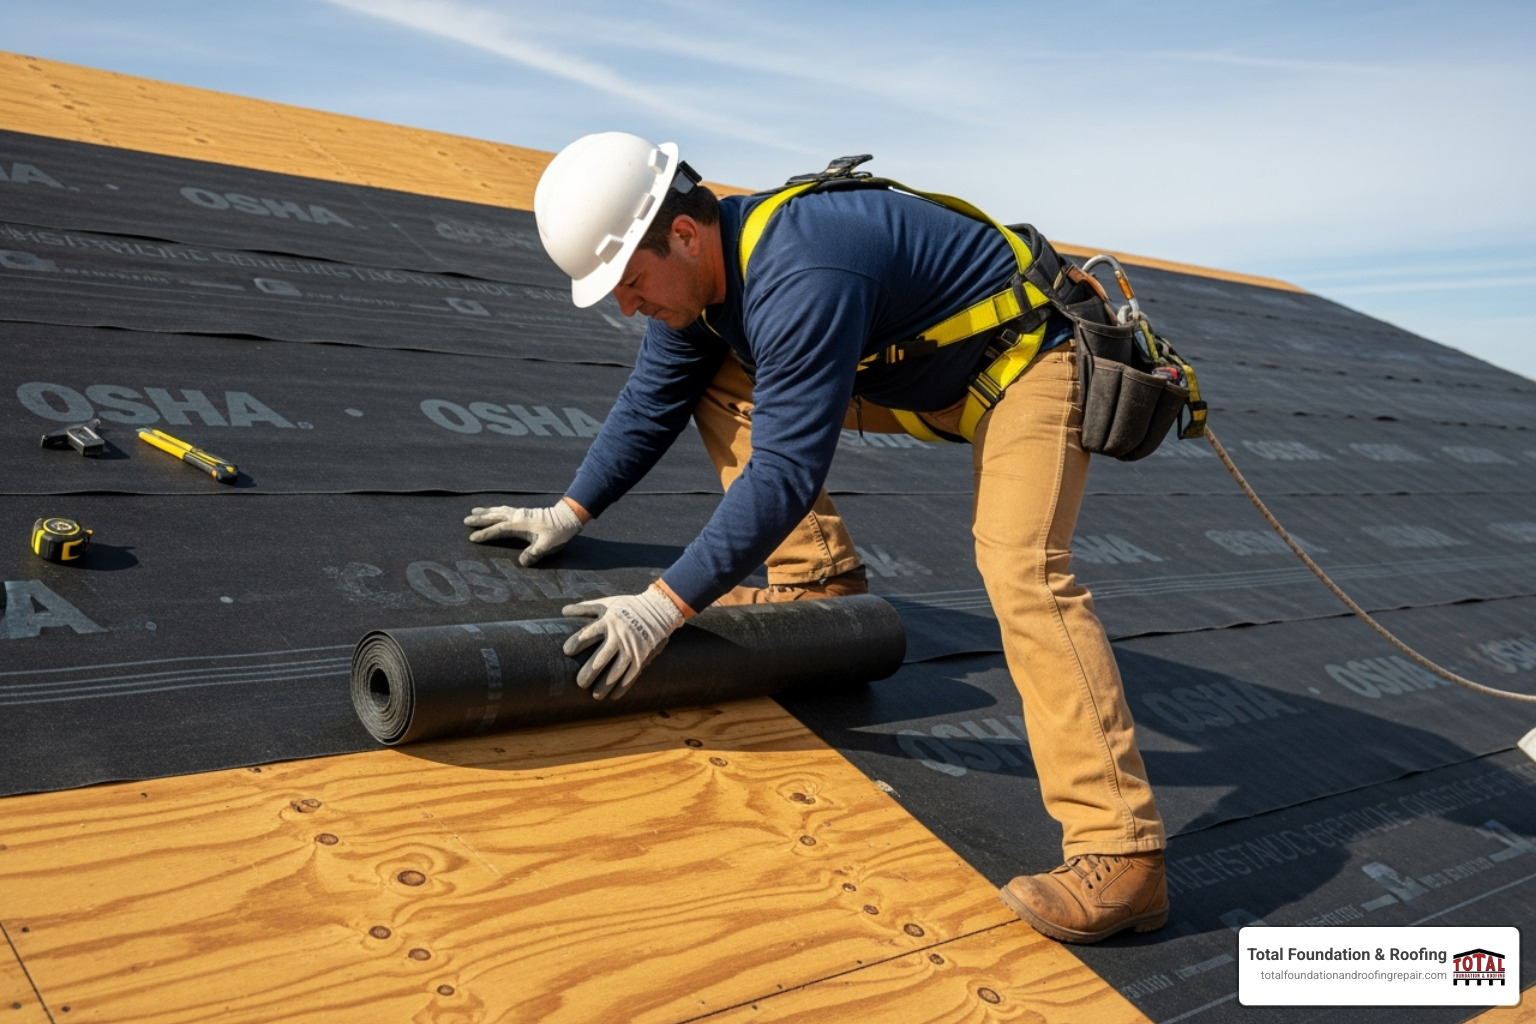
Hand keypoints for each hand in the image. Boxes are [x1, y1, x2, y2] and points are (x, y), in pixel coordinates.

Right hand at [464, 500, 581, 566]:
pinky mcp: (525, 512)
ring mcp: (521, 512)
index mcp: (520, 525)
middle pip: (495, 517)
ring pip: (499, 510)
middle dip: (480, 519)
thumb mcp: (547, 546)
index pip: (498, 530)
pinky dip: (497, 509)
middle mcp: (518, 516)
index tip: (472, 538)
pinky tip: (495, 509)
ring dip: (486, 511)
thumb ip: (534, 554)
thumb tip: (521, 563)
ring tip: (474, 510)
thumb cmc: (558, 533)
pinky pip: (506, 509)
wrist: (568, 518)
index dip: (485, 534)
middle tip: (465, 520)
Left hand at [561, 586, 683, 699]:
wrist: (659, 610)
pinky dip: (622, 687)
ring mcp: (632, 649)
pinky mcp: (642, 657)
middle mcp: (619, 637)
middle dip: (589, 673)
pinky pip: (631, 676)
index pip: (588, 634)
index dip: (577, 643)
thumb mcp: (607, 604)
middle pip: (601, 658)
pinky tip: (613, 696)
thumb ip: (585, 608)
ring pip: (616, 672)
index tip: (567, 651)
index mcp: (608, 622)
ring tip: (595, 695)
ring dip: (605, 685)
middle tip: (580, 683)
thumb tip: (563, 611)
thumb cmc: (628, 607)